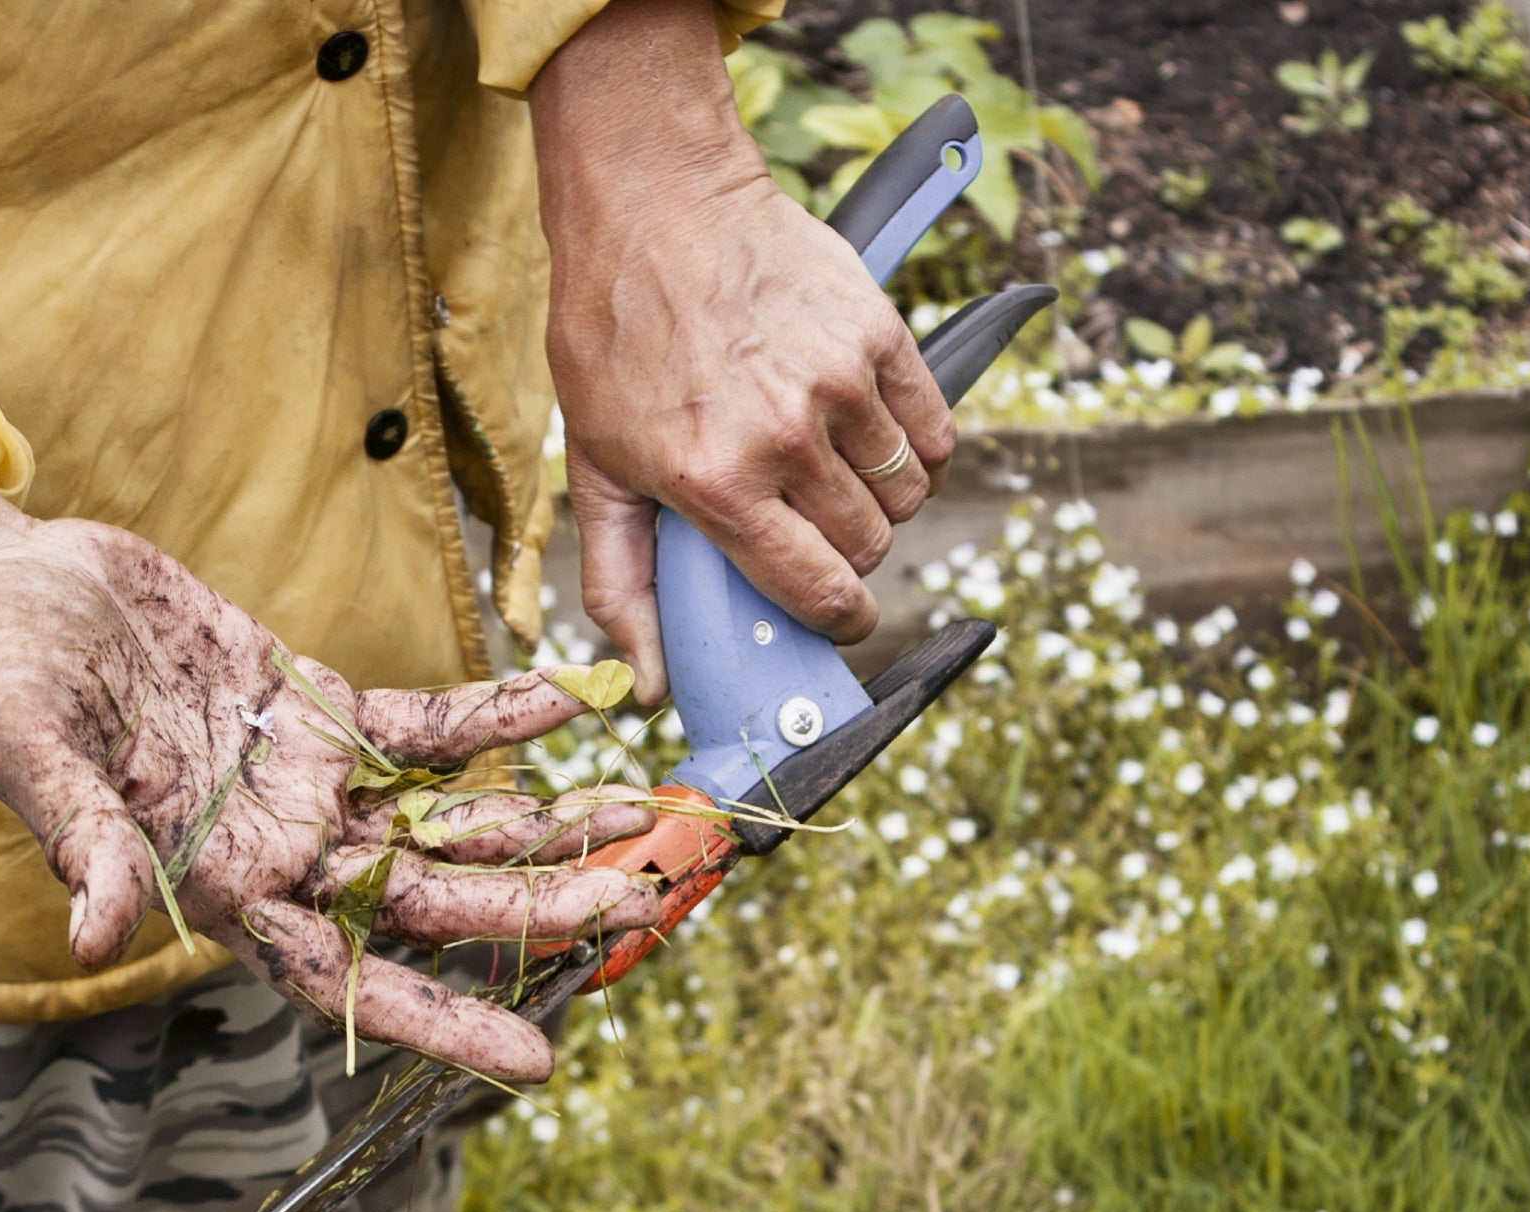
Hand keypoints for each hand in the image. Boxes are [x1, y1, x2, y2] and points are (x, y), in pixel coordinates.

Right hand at [0, 480, 660, 1081]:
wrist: (11, 588)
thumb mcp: (31, 755)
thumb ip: (84, 842)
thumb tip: (94, 938)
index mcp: (221, 888)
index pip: (345, 979)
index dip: (439, 1021)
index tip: (535, 1058)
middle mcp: (282, 849)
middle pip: (428, 900)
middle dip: (531, 906)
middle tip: (635, 903)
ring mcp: (309, 780)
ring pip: (446, 817)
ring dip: (539, 817)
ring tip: (635, 814)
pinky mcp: (319, 706)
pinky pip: (427, 723)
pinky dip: (495, 712)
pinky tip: (569, 697)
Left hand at [532, 0, 954, 703]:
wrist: (655, 207)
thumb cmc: (615, 339)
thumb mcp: (595, 470)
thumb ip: (622, 585)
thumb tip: (653, 685)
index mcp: (714, 482)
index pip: (815, 589)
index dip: (839, 620)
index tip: (843, 618)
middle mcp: (783, 438)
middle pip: (867, 545)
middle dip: (850, 554)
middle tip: (814, 528)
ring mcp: (838, 383)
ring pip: (907, 493)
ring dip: (883, 501)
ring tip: (836, 475)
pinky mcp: (878, 334)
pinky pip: (934, 429)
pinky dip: (917, 449)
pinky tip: (874, 438)